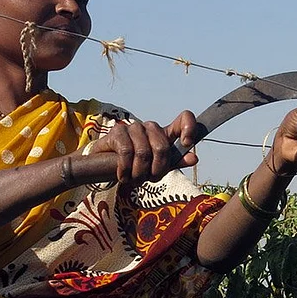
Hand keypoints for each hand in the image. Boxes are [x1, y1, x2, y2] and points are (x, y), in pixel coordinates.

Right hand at [86, 111, 201, 183]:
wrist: (102, 168)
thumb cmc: (134, 168)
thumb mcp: (157, 168)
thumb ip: (175, 162)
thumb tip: (194, 158)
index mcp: (164, 134)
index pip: (184, 118)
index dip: (189, 127)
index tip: (187, 143)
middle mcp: (151, 128)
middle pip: (162, 146)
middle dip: (157, 170)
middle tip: (149, 179)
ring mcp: (134, 128)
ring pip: (144, 152)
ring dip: (139, 173)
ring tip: (134, 179)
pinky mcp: (117, 132)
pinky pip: (126, 152)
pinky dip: (125, 170)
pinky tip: (122, 176)